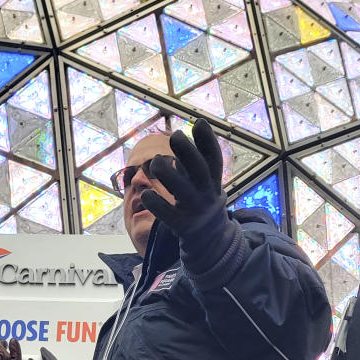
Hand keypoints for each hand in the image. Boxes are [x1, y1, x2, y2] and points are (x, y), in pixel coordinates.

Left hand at [140, 118, 227, 242]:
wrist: (208, 237)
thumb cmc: (198, 197)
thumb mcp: (201, 179)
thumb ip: (192, 159)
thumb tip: (183, 130)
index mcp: (213, 180)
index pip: (214, 159)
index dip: (208, 141)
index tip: (200, 122)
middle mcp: (206, 194)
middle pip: (200, 172)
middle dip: (189, 153)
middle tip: (175, 135)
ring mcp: (194, 210)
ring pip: (183, 192)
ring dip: (169, 174)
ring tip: (155, 161)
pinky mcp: (181, 226)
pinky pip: (168, 215)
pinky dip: (156, 204)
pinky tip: (145, 193)